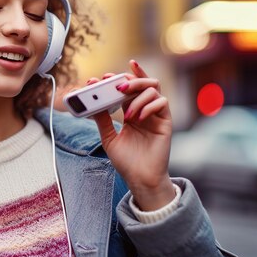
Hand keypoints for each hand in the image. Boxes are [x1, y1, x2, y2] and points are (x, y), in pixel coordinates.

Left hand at [89, 60, 173, 210]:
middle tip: (118, 84)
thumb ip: (102, 120)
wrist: (140, 180)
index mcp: (131, 111)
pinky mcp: (166, 122)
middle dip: (131, 78)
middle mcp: (145, 110)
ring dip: (138, 95)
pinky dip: (149, 106)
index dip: (118, 78)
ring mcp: (156, 115)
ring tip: (128, 113)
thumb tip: (91, 102)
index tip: (103, 76)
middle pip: (143, 82)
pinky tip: (139, 118)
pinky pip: (163, 103)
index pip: (127, 88)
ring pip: (154, 88)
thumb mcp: (108, 138)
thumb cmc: (126, 161)